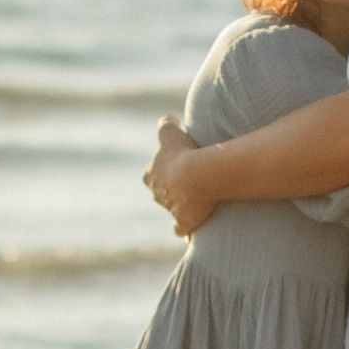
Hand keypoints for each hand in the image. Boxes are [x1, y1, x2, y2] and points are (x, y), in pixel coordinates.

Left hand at [143, 116, 214, 236]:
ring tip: (197, 204)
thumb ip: (166, 123)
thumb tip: (170, 118)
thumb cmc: (183, 153)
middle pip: (161, 194)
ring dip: (182, 208)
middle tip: (188, 186)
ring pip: (173, 210)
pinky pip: (182, 230)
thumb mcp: (170, 132)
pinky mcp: (183, 223)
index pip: (152, 175)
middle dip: (171, 191)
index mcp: (150, 175)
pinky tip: (192, 229)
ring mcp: (169, 210)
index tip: (177, 168)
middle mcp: (157, 194)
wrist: (198, 176)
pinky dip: (186, 230)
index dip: (164, 172)